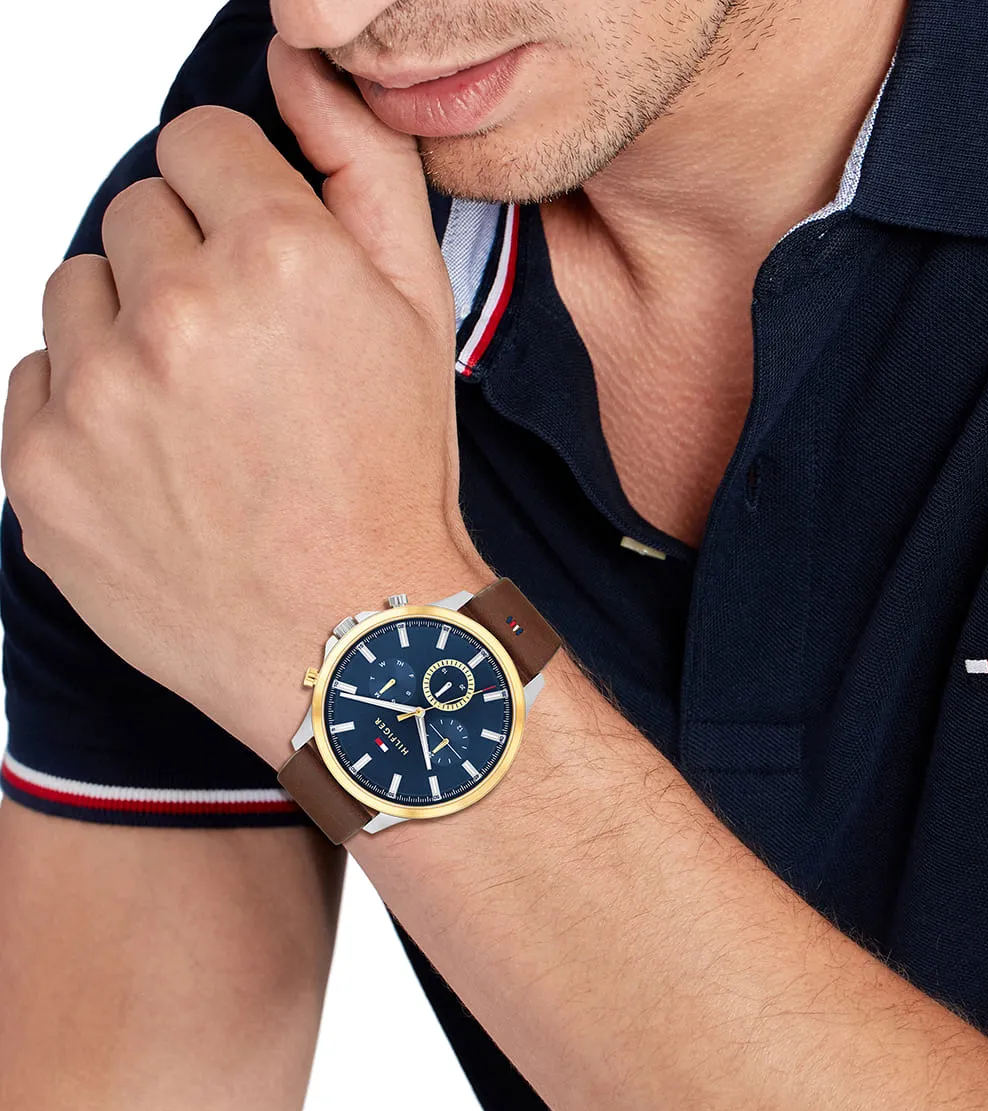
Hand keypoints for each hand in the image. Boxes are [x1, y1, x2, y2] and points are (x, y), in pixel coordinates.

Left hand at [2, 39, 490, 766]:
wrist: (352, 639)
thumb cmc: (394, 482)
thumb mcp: (421, 313)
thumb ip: (365, 166)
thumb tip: (299, 68)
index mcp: (279, 258)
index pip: (200, 142)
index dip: (240, 202)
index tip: (262, 263)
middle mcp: (176, 314)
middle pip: (137, 214)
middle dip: (189, 267)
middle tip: (248, 361)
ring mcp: (95, 397)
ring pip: (80, 293)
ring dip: (132, 332)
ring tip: (202, 416)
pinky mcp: (41, 471)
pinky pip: (39, 382)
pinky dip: (89, 409)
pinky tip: (159, 462)